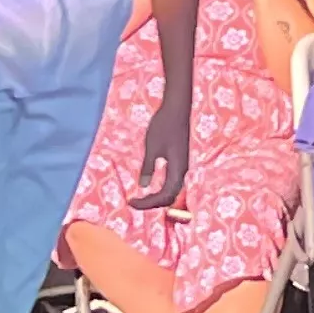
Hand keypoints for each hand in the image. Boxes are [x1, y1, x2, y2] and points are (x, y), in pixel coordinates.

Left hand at [130, 81, 193, 209]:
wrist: (177, 108)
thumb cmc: (164, 126)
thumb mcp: (152, 147)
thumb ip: (148, 167)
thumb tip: (142, 186)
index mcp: (177, 169)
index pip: (164, 196)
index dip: (147, 203)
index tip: (131, 202)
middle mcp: (182, 171)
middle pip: (170, 196)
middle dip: (152, 203)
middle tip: (134, 202)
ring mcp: (182, 166)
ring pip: (171, 190)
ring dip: (156, 196)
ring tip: (141, 197)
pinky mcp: (179, 160)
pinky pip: (171, 181)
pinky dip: (160, 188)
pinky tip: (149, 184)